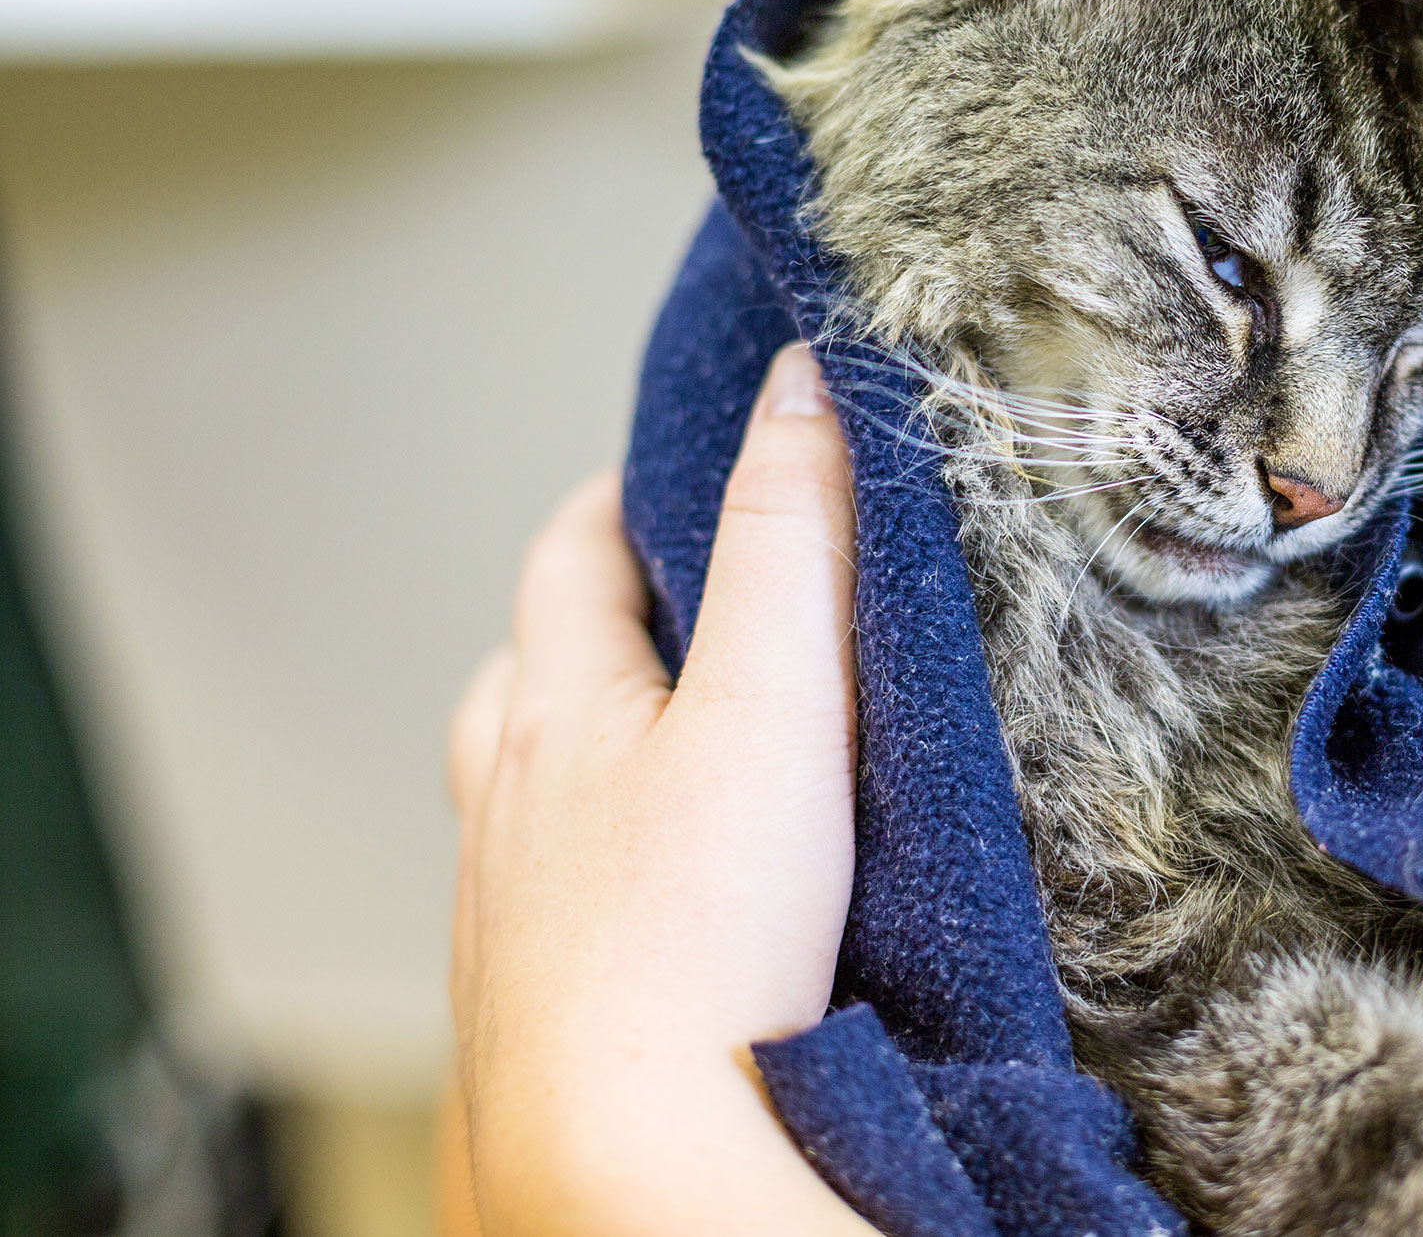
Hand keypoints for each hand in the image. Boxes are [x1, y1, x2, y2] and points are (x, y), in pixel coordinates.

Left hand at [441, 342, 875, 1235]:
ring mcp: (513, 916)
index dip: (618, 501)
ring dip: (578, 751)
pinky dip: (597, 868)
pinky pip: (553, 902)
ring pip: (524, 797)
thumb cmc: (694, 940)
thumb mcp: (774, 705)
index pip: (567, 561)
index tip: (669, 472)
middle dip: (588, 621)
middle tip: (673, 598)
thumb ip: (794, 539)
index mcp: (556, 713)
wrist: (630, 1147)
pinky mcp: (545, 1006)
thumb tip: (802, 386)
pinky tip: (664, 905)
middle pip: (522, 675)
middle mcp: (509, 807)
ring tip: (663, 751)